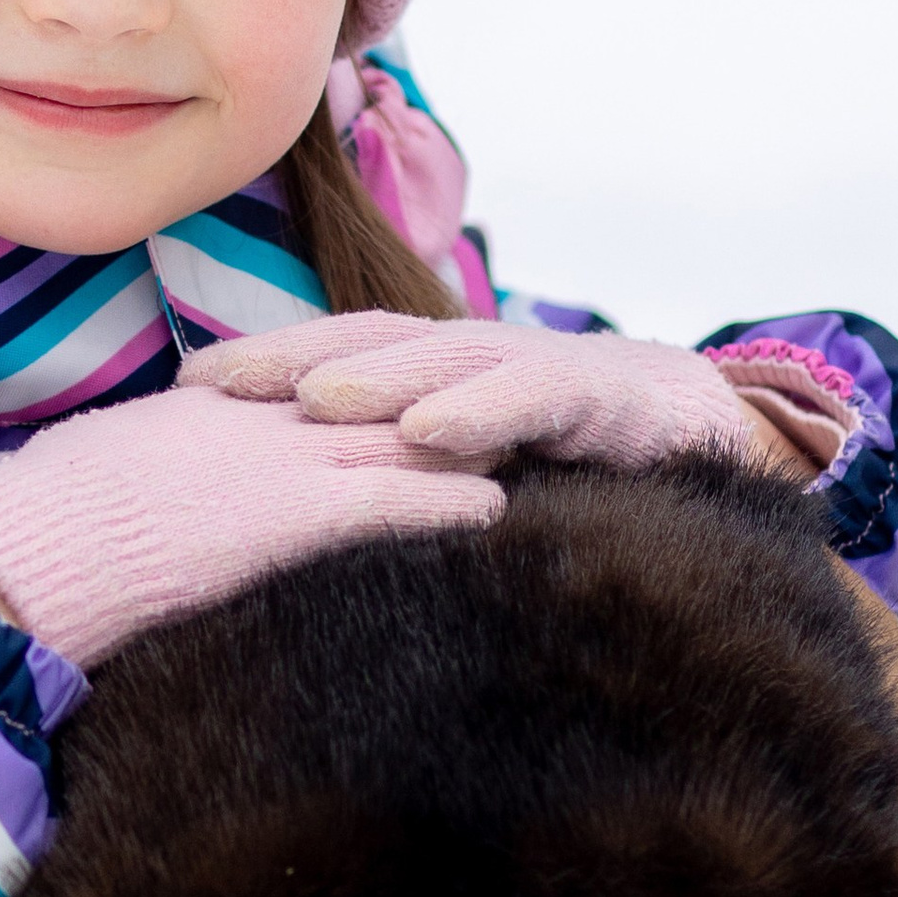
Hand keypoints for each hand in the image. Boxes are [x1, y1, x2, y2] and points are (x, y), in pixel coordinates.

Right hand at [0, 381, 505, 667]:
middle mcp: (248, 422)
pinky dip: (447, 503)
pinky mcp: (291, 518)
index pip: (295, 385)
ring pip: (391, 437)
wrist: (24, 553)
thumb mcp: (87, 474)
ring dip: (457, 443)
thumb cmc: (34, 529)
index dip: (351, 388)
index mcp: (198, 412)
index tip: (391, 390)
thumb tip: (122, 483)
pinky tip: (496, 513)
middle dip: (424, 400)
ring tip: (515, 449)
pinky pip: (391, 500)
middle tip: (486, 406)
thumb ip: (129, 468)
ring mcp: (274, 464)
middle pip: (361, 398)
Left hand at [180, 311, 839, 476]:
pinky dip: (480, 411)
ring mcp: (535, 370)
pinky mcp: (599, 394)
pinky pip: (533, 397)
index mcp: (434, 380)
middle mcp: (475, 364)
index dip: (262, 369)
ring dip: (376, 379)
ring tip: (313, 399)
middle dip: (287, 360)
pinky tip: (430, 432)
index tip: (182, 394)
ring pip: (443, 363)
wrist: (715, 439)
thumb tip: (294, 548)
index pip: (335, 360)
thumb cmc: (575, 470)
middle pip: (368, 348)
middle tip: (211, 386)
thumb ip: (403, 497)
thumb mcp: (474, 484)